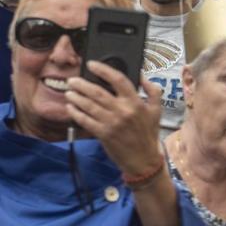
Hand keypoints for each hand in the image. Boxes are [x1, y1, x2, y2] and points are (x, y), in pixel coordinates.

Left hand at [65, 63, 161, 177]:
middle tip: (72, 80)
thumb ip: (153, 91)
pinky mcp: (103, 134)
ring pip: (88, 105)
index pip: (119, 80)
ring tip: (69, 92)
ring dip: (76, 96)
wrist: (144, 160)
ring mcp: (112, 123)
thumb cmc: (148, 135)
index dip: (103, 69)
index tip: (92, 64)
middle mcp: (123, 111)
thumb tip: (142, 76)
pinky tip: (70, 107)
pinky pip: (85, 120)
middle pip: (98, 91)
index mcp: (136, 103)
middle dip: (81, 84)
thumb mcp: (157, 111)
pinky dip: (75, 112)